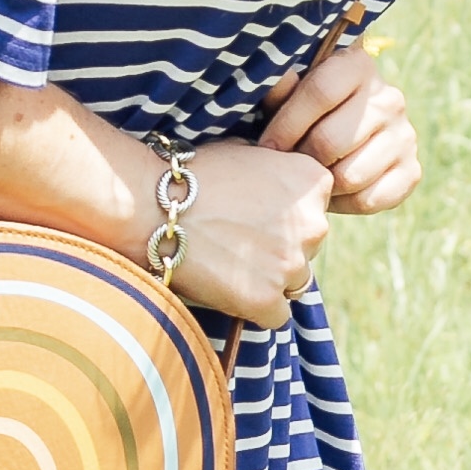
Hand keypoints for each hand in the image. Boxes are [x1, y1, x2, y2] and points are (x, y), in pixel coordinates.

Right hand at [139, 131, 330, 324]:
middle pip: (308, 248)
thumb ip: (280, 173)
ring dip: (269, 278)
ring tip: (229, 264)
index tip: (255, 214)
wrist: (154, 206)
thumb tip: (285, 190)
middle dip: (280, 248)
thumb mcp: (251, 154)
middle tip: (238, 241)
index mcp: (313, 182)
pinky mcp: (268, 300)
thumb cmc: (195, 176)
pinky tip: (227, 287)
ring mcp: (292, 264)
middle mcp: (314, 224)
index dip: (285, 216)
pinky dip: (254, 308)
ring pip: (294, 283)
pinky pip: (275, 315)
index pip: (316, 210)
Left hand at [257, 37, 422, 218]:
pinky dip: (344, 204)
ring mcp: (404, 135)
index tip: (267, 145)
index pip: (320, 92)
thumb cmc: (308, 110)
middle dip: (300, 159)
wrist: (348, 131)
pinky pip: (370, 199)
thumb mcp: (290, 92)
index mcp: (358, 65)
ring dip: (321, 184)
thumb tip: (280, 82)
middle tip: (287, 165)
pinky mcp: (412, 170)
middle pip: (330, 141)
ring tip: (308, 177)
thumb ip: (281, 89)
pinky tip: (331, 191)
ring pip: (349, 176)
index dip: (287, 124)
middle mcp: (389, 98)